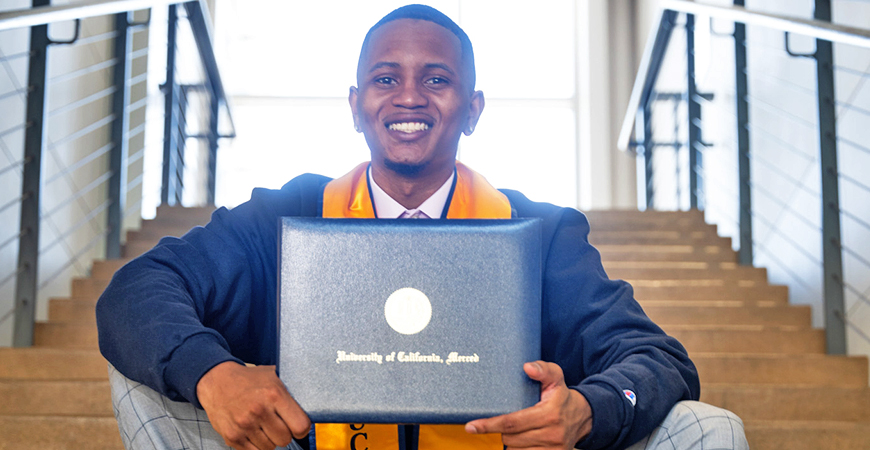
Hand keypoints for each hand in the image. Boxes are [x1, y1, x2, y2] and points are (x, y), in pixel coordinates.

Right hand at [196, 362, 310, 449]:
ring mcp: (245, 425)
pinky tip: (253, 432)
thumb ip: (290, 391)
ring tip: (262, 425)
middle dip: (284, 433)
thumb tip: (311, 402)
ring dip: (269, 440)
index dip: (302, 428)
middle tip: (277, 423)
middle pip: (285, 439)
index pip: (300, 426)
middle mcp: (259, 411)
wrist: (216, 381)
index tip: (298, 426)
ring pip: (270, 448)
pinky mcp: (232, 436)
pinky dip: (256, 445)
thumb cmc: (247, 379)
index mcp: (274, 395)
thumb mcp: (272, 376)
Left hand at [465, 361, 591, 448]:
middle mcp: (551, 434)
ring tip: (515, 429)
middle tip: (503, 420)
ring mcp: (552, 449)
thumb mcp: (555, 377)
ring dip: (510, 441)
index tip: (472, 426)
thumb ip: (543, 369)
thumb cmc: (562, 396)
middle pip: (510, 438)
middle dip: (501, 430)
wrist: (584, 417)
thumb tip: (527, 367)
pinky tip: (520, 439)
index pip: (512, 422)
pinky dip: (518, 449)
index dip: (489, 425)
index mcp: (549, 414)